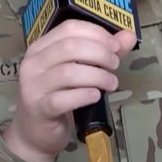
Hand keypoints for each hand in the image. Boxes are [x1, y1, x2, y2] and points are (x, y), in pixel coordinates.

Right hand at [3, 21, 136, 161]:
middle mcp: (33, 63)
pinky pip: (63, 99)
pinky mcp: (39, 108)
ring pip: (69, 72)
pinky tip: (96, 96)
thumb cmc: (58, 96)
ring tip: (111, 83)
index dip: (97, 33)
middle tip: (115, 65)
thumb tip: (128, 36)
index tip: (115, 46)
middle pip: (70, 47)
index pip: (69, 28)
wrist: (34, 133)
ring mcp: (33, 86)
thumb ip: (103, 52)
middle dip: (100, 53)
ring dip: (97, 76)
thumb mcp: (79, 71)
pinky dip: (84, 95)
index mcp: (41, 47)